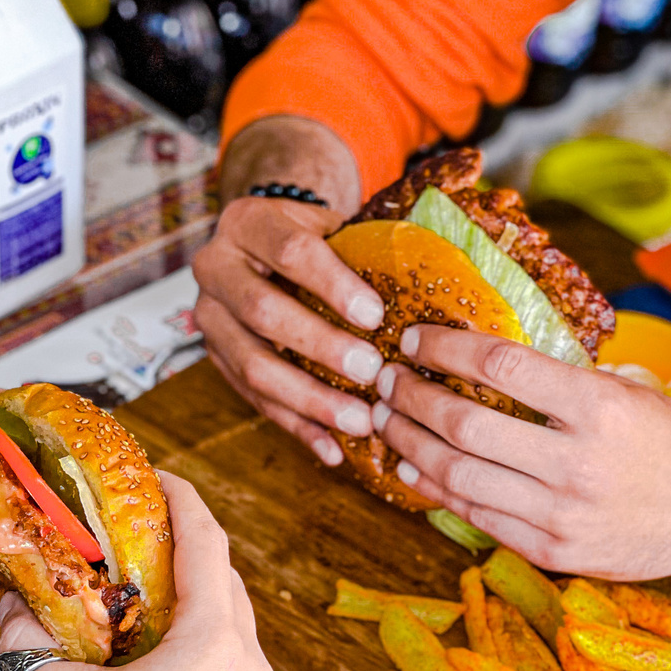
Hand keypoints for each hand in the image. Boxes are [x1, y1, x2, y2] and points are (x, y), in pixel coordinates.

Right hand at [0, 472, 272, 670]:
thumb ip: (33, 642)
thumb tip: (14, 606)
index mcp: (213, 640)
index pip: (207, 543)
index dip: (183, 500)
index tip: (160, 478)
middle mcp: (249, 668)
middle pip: (227, 585)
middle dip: (190, 554)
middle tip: (145, 539)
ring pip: (234, 635)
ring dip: (196, 609)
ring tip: (147, 604)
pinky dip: (202, 655)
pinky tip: (160, 670)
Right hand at [194, 116, 382, 466]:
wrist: (261, 246)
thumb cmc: (316, 236)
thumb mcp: (336, 223)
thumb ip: (375, 239)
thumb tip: (462, 252)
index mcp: (248, 223)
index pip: (288, 250)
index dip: (331, 283)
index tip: (376, 314)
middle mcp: (215, 268)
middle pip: (263, 312)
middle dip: (320, 346)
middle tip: (372, 371)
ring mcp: (209, 318)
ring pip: (252, 365)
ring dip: (308, 399)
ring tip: (359, 420)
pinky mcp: (216, 359)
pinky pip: (253, 399)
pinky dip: (296, 426)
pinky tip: (332, 448)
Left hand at [373, 325, 670, 579]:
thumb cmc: (670, 443)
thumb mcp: (626, 392)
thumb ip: (560, 379)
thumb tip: (479, 357)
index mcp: (598, 407)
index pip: (500, 365)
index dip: (445, 349)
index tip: (413, 340)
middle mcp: (575, 461)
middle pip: (465, 424)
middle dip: (411, 399)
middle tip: (384, 381)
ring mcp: (561, 513)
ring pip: (458, 475)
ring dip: (409, 445)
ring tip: (384, 422)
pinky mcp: (553, 551)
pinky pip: (476, 518)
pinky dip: (435, 492)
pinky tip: (411, 471)